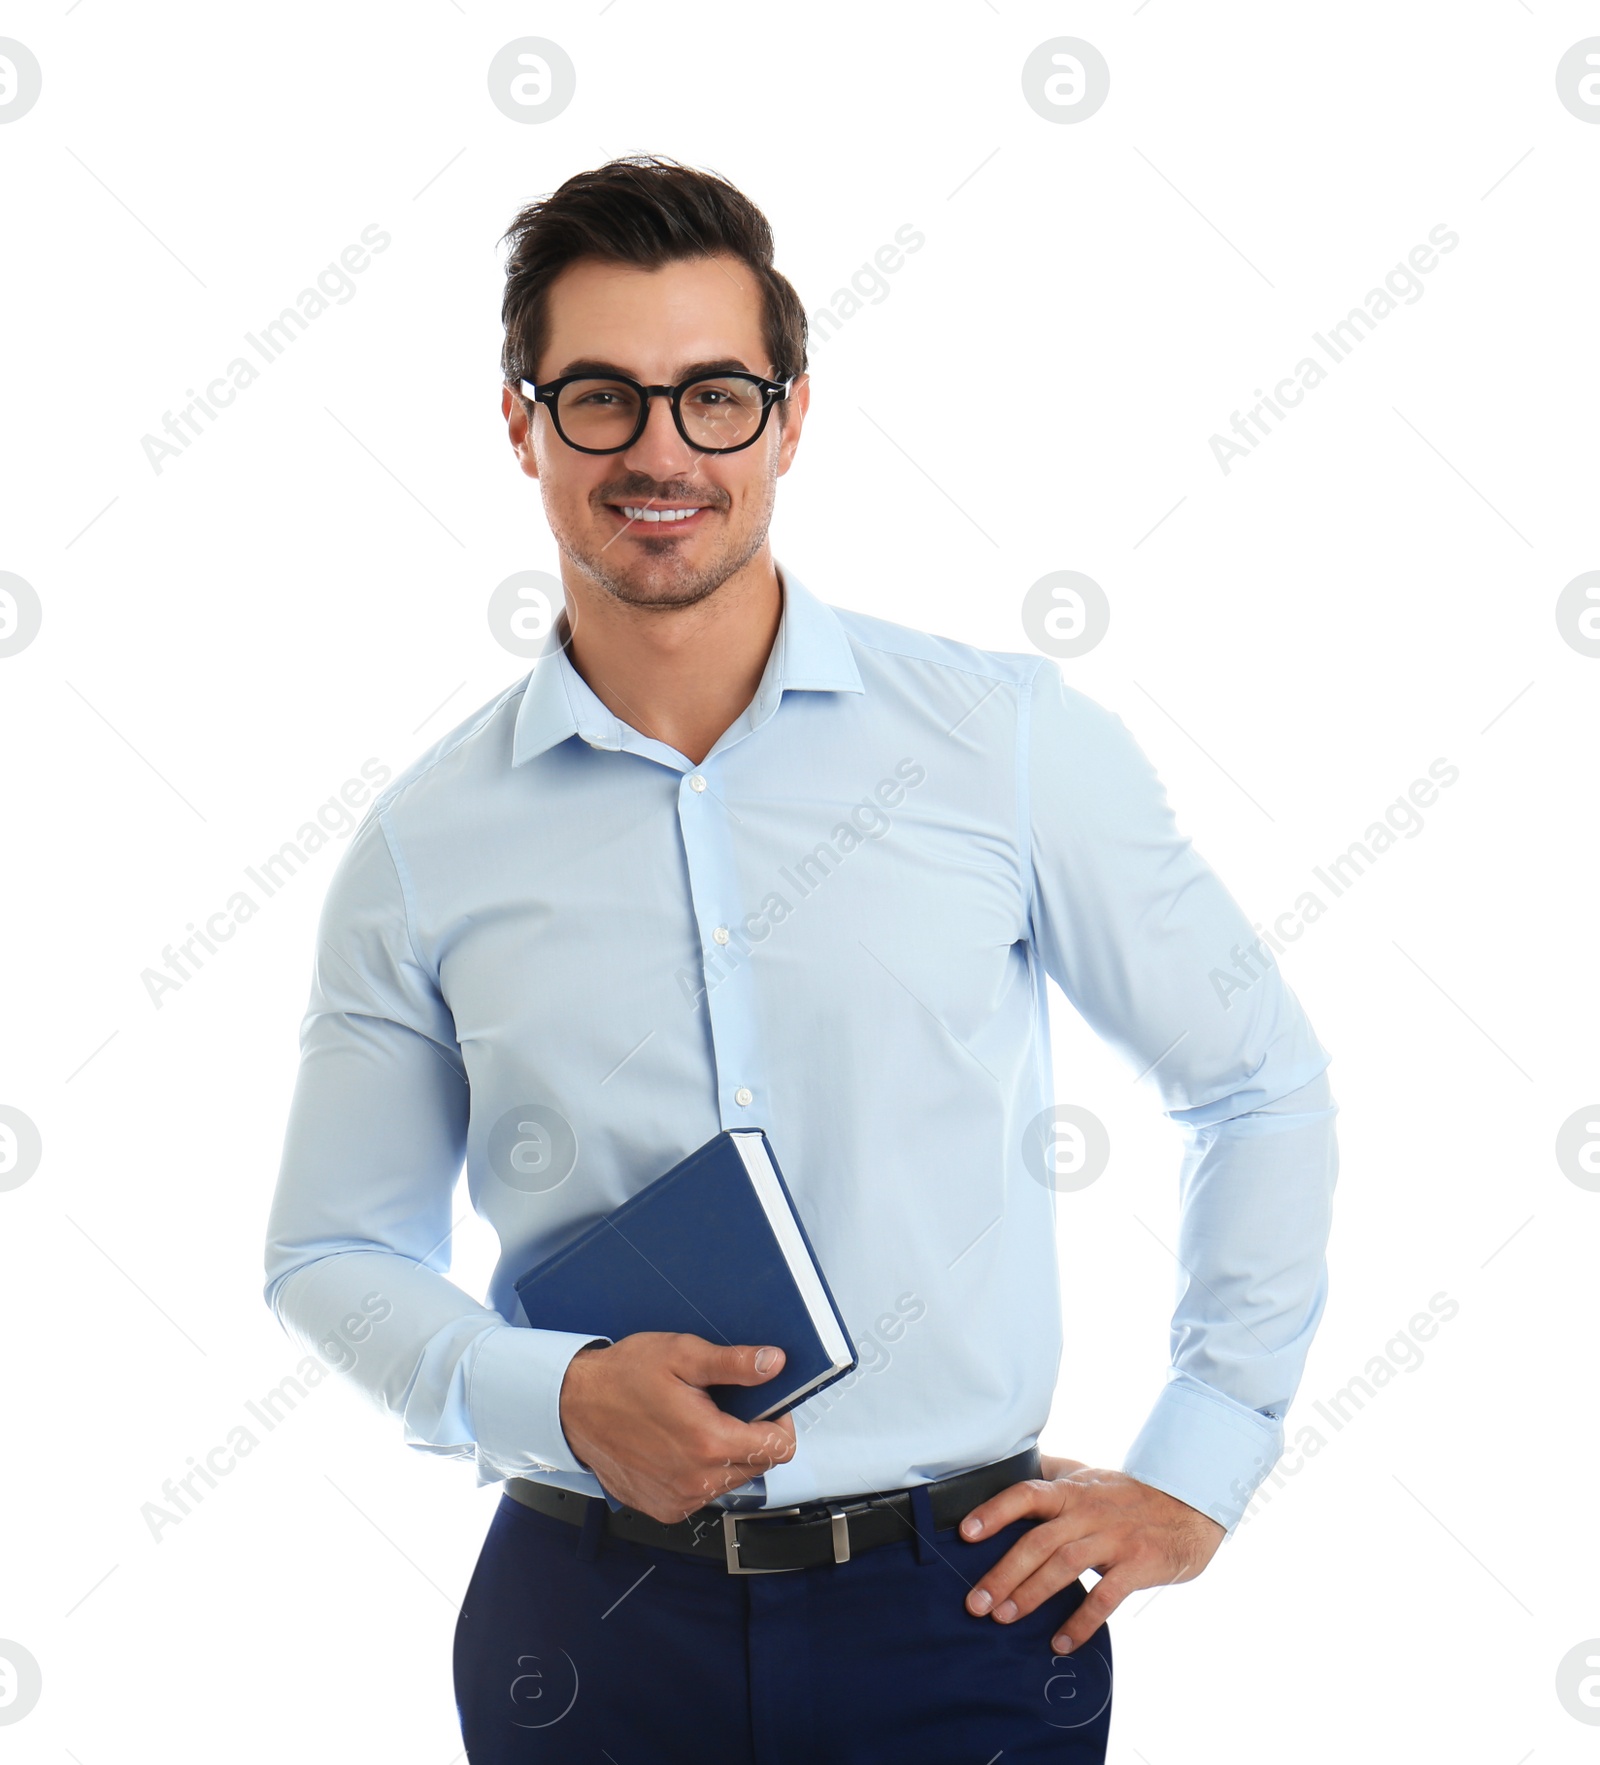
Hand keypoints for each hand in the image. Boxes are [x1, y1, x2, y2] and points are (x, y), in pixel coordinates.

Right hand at [557, 1333, 796, 1524]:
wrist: (572, 1407)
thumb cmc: (622, 1378)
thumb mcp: (682, 1355)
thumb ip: (733, 1363)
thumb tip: (774, 1363)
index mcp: (708, 1443)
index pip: (779, 1448)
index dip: (780, 1422)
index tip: (767, 1405)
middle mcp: (697, 1481)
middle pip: (758, 1465)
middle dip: (751, 1435)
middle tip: (724, 1407)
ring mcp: (679, 1500)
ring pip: (731, 1481)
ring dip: (725, 1455)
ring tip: (696, 1423)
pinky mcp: (664, 1509)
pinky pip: (703, 1493)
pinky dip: (701, 1471)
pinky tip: (679, 1445)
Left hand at [958, 1454, 1224, 1653]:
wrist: (1190, 1506)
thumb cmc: (1129, 1495)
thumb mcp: (1090, 1477)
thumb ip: (1054, 1474)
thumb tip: (1013, 1466)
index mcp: (1072, 1490)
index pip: (1026, 1494)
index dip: (994, 1511)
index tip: (965, 1533)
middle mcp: (1089, 1512)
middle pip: (1038, 1541)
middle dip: (1003, 1573)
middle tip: (976, 1603)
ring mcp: (1114, 1538)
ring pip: (1065, 1566)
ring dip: (1032, 1594)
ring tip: (1005, 1619)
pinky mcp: (1138, 1564)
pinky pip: (1105, 1597)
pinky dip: (1081, 1622)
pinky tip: (1060, 1642)